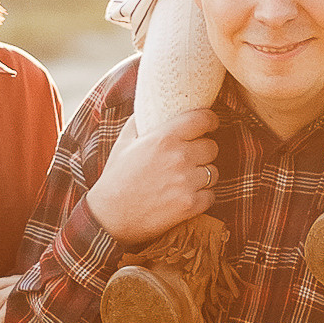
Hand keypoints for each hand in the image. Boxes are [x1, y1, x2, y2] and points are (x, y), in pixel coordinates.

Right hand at [85, 113, 219, 245]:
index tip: (209, 125)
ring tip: (186, 180)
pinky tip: (186, 197)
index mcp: (164, 138)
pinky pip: (211, 196)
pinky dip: (202, 197)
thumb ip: (140, 121)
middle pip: (212, 147)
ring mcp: (186, 182)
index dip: (210, 121)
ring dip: (204, 176)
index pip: (203, 120)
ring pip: (214, 172)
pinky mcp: (190, 205)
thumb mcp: (124, 142)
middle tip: (191, 158)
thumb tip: (151, 105)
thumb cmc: (116, 177)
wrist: (109, 216)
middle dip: (204, 152)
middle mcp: (179, 157)